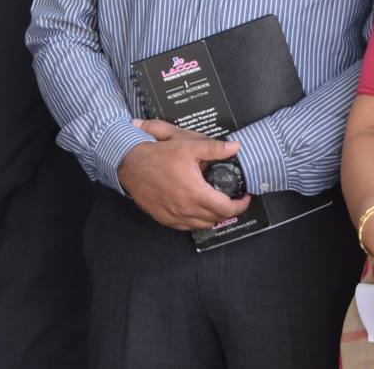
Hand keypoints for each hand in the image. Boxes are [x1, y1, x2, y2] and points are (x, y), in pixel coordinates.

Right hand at [117, 119, 250, 229]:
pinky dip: (196, 220)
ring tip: (214, 202)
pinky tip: (195, 207)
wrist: (129, 164)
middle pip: (217, 219)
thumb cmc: (157, 155)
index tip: (244, 197)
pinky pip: (186, 226)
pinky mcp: (164, 219)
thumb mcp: (187, 146)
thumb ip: (214, 149)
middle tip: (231, 197)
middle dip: (228, 209)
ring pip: (202, 225)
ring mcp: (174, 216)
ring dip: (212, 216)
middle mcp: (186, 209)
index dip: (240, 205)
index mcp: (195, 193)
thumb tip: (235, 148)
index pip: (226, 209)